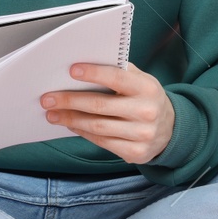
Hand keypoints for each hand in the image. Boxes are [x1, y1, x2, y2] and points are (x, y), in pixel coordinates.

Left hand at [41, 62, 174, 163]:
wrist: (170, 128)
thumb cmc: (145, 98)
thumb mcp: (140, 80)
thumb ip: (118, 71)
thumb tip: (81, 65)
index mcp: (147, 88)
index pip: (116, 78)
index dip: (93, 74)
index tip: (71, 70)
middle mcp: (147, 112)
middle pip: (100, 106)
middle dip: (70, 101)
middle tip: (47, 98)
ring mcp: (142, 135)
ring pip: (97, 127)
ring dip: (70, 119)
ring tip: (52, 114)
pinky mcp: (135, 153)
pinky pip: (102, 142)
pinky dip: (82, 132)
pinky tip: (70, 125)